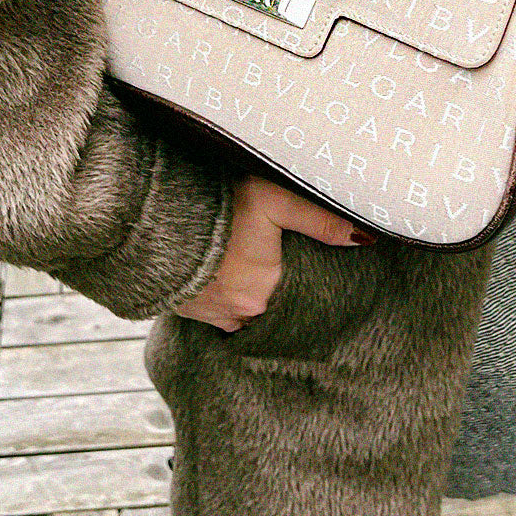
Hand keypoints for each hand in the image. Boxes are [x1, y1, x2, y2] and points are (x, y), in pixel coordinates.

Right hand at [173, 175, 375, 331]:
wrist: (150, 217)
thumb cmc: (217, 206)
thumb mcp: (274, 200)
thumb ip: (318, 220)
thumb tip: (364, 237)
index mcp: (266, 289)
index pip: (298, 300)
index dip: (304, 288)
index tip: (307, 276)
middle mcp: (241, 310)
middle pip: (270, 309)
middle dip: (276, 294)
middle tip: (277, 271)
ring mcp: (210, 313)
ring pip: (241, 315)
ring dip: (247, 300)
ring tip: (249, 277)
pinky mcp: (184, 309)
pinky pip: (212, 314)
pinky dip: (220, 302)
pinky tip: (220, 282)